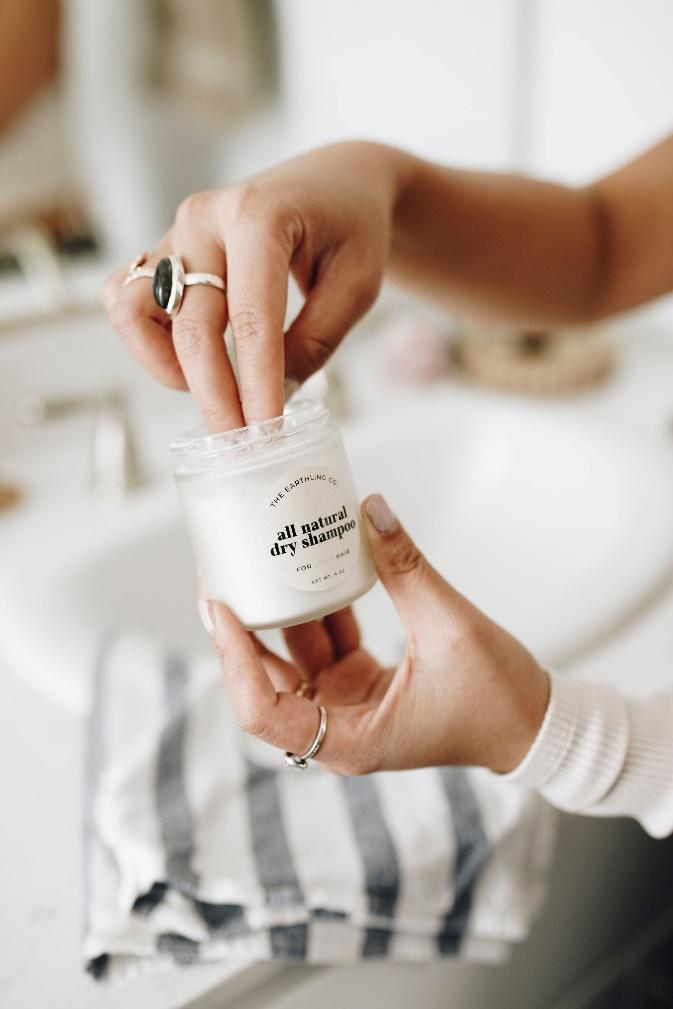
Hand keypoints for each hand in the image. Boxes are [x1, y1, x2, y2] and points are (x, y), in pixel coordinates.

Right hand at [102, 141, 405, 431]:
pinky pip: (127, 301)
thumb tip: (271, 398)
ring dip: (165, 366)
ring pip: (135, 312)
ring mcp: (177, 232)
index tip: (265, 431)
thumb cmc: (353, 230)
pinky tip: (190, 363)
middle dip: (214, 394)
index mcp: (261, 216)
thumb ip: (314, 342)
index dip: (255, 383)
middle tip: (240, 442)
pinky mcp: (164, 249)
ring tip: (214, 392)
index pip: (251, 318)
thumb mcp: (357, 286)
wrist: (335, 183)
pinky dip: (147, 342)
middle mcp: (206, 218)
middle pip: (192, 325)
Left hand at [205, 494, 549, 775]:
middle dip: (238, 626)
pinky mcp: (361, 684)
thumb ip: (405, 569)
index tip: (221, 604)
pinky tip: (306, 566)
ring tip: (252, 559)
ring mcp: (347, 705)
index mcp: (348, 738)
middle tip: (219, 571)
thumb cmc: (498, 698)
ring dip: (274, 610)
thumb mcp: (450, 629)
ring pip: (292, 656)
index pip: (262, 709)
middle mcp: (336, 726)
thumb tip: (371, 509)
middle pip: (264, 679)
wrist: (533, 722)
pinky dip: (316, 608)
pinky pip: (324, 643)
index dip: (234, 658)